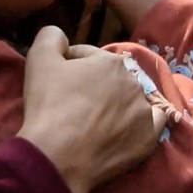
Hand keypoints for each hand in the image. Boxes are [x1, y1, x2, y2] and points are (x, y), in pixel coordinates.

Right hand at [17, 26, 165, 192]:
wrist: (58, 156)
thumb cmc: (49, 104)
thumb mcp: (39, 57)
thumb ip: (51, 36)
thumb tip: (61, 37)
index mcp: (111, 61)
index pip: (86, 56)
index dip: (67, 65)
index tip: (55, 80)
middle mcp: (134, 82)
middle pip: (109, 78)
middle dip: (93, 85)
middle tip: (72, 101)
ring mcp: (144, 112)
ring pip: (129, 100)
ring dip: (115, 104)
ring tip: (94, 120)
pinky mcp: (148, 140)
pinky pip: (152, 124)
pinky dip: (141, 123)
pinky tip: (128, 127)